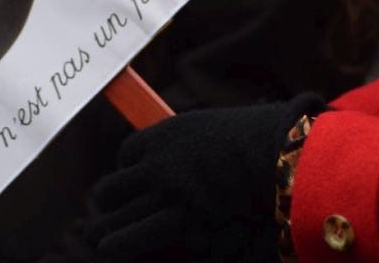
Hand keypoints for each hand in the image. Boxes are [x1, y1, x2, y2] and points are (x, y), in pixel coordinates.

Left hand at [86, 93, 323, 259]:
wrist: (282, 154)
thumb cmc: (258, 139)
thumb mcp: (214, 129)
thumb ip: (191, 143)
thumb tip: (183, 152)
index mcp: (164, 135)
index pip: (127, 153)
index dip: (125, 170)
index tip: (129, 179)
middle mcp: (158, 162)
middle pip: (116, 185)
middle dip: (107, 201)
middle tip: (104, 211)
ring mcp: (168, 191)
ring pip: (120, 213)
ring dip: (105, 228)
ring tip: (97, 239)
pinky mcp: (185, 218)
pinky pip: (143, 233)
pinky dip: (124, 242)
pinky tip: (110, 249)